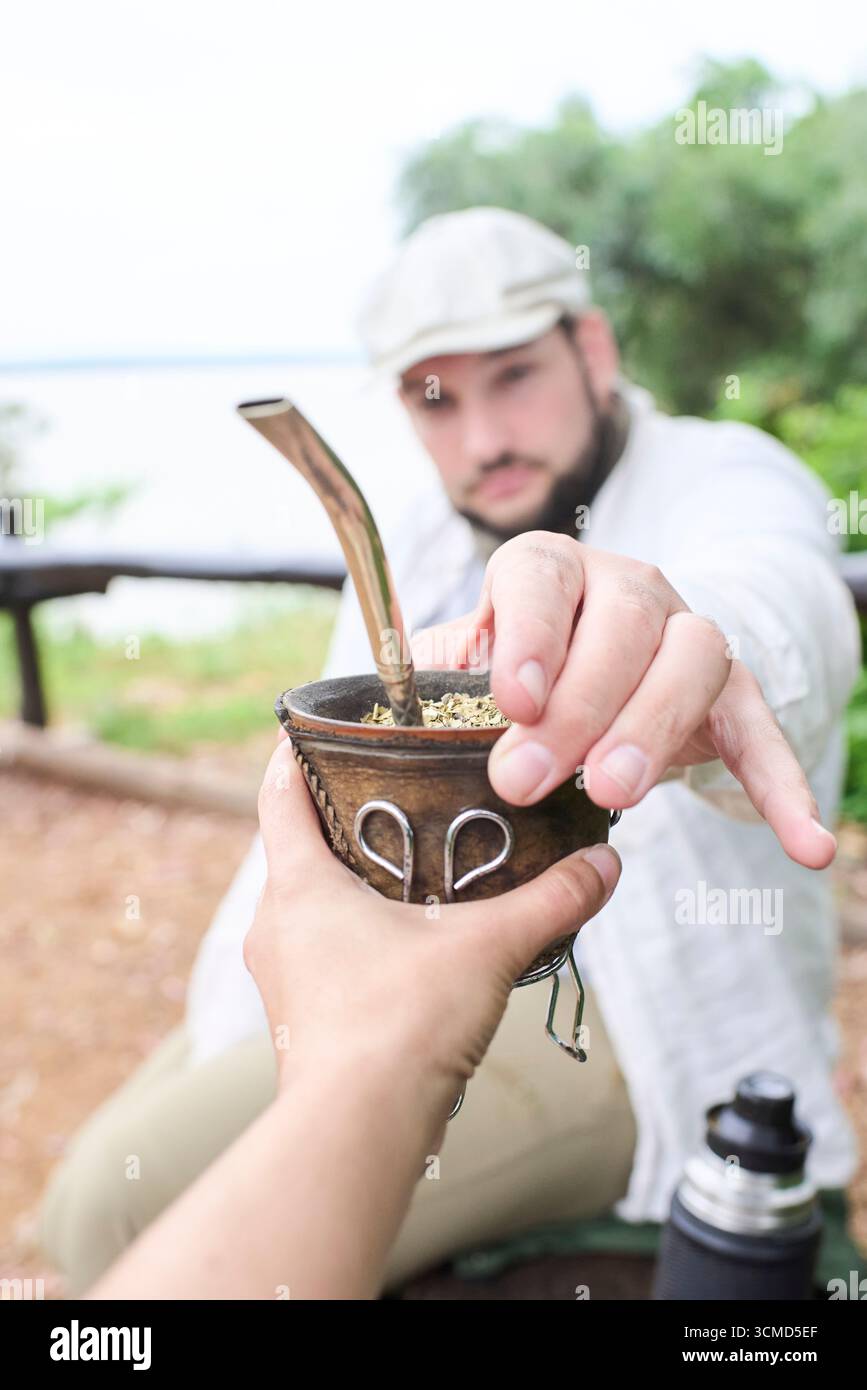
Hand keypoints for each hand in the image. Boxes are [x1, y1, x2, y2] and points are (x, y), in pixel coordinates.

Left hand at [244, 738, 620, 1122]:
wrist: (356, 1132)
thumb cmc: (399, 1026)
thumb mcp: (486, 948)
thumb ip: (549, 902)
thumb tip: (605, 866)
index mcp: (299, 886)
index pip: (278, 796)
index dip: (295, 755)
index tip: (318, 730)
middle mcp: (276, 925)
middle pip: (297, 850)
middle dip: (344, 821)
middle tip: (399, 799)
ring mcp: (283, 977)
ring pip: (309, 907)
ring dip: (353, 885)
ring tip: (416, 872)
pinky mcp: (301, 1020)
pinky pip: (321, 955)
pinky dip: (357, 937)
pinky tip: (411, 947)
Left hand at [411, 532, 836, 870]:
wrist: (588, 686)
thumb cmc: (506, 688)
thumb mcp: (456, 679)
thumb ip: (423, 693)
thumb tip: (349, 737)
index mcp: (545, 571)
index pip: (540, 573)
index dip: (528, 630)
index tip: (510, 698)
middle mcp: (623, 588)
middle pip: (621, 622)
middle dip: (577, 704)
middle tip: (529, 779)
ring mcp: (683, 633)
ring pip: (692, 658)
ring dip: (653, 728)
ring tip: (614, 794)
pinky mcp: (729, 691)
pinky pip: (761, 730)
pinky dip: (781, 786)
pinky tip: (801, 842)